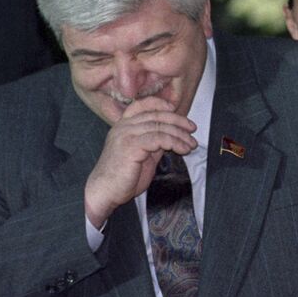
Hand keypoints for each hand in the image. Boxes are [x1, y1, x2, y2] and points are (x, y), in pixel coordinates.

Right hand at [83, 96, 196, 227]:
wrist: (105, 192)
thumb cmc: (122, 177)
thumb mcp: (142, 155)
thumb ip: (153, 143)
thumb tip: (170, 136)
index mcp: (123, 126)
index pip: (141, 105)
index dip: (159, 104)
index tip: (174, 108)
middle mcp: (123, 127)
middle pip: (155, 116)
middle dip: (178, 121)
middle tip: (192, 129)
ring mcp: (126, 135)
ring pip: (159, 127)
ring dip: (179, 135)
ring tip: (191, 144)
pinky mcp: (131, 146)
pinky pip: (159, 139)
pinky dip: (174, 143)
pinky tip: (182, 149)